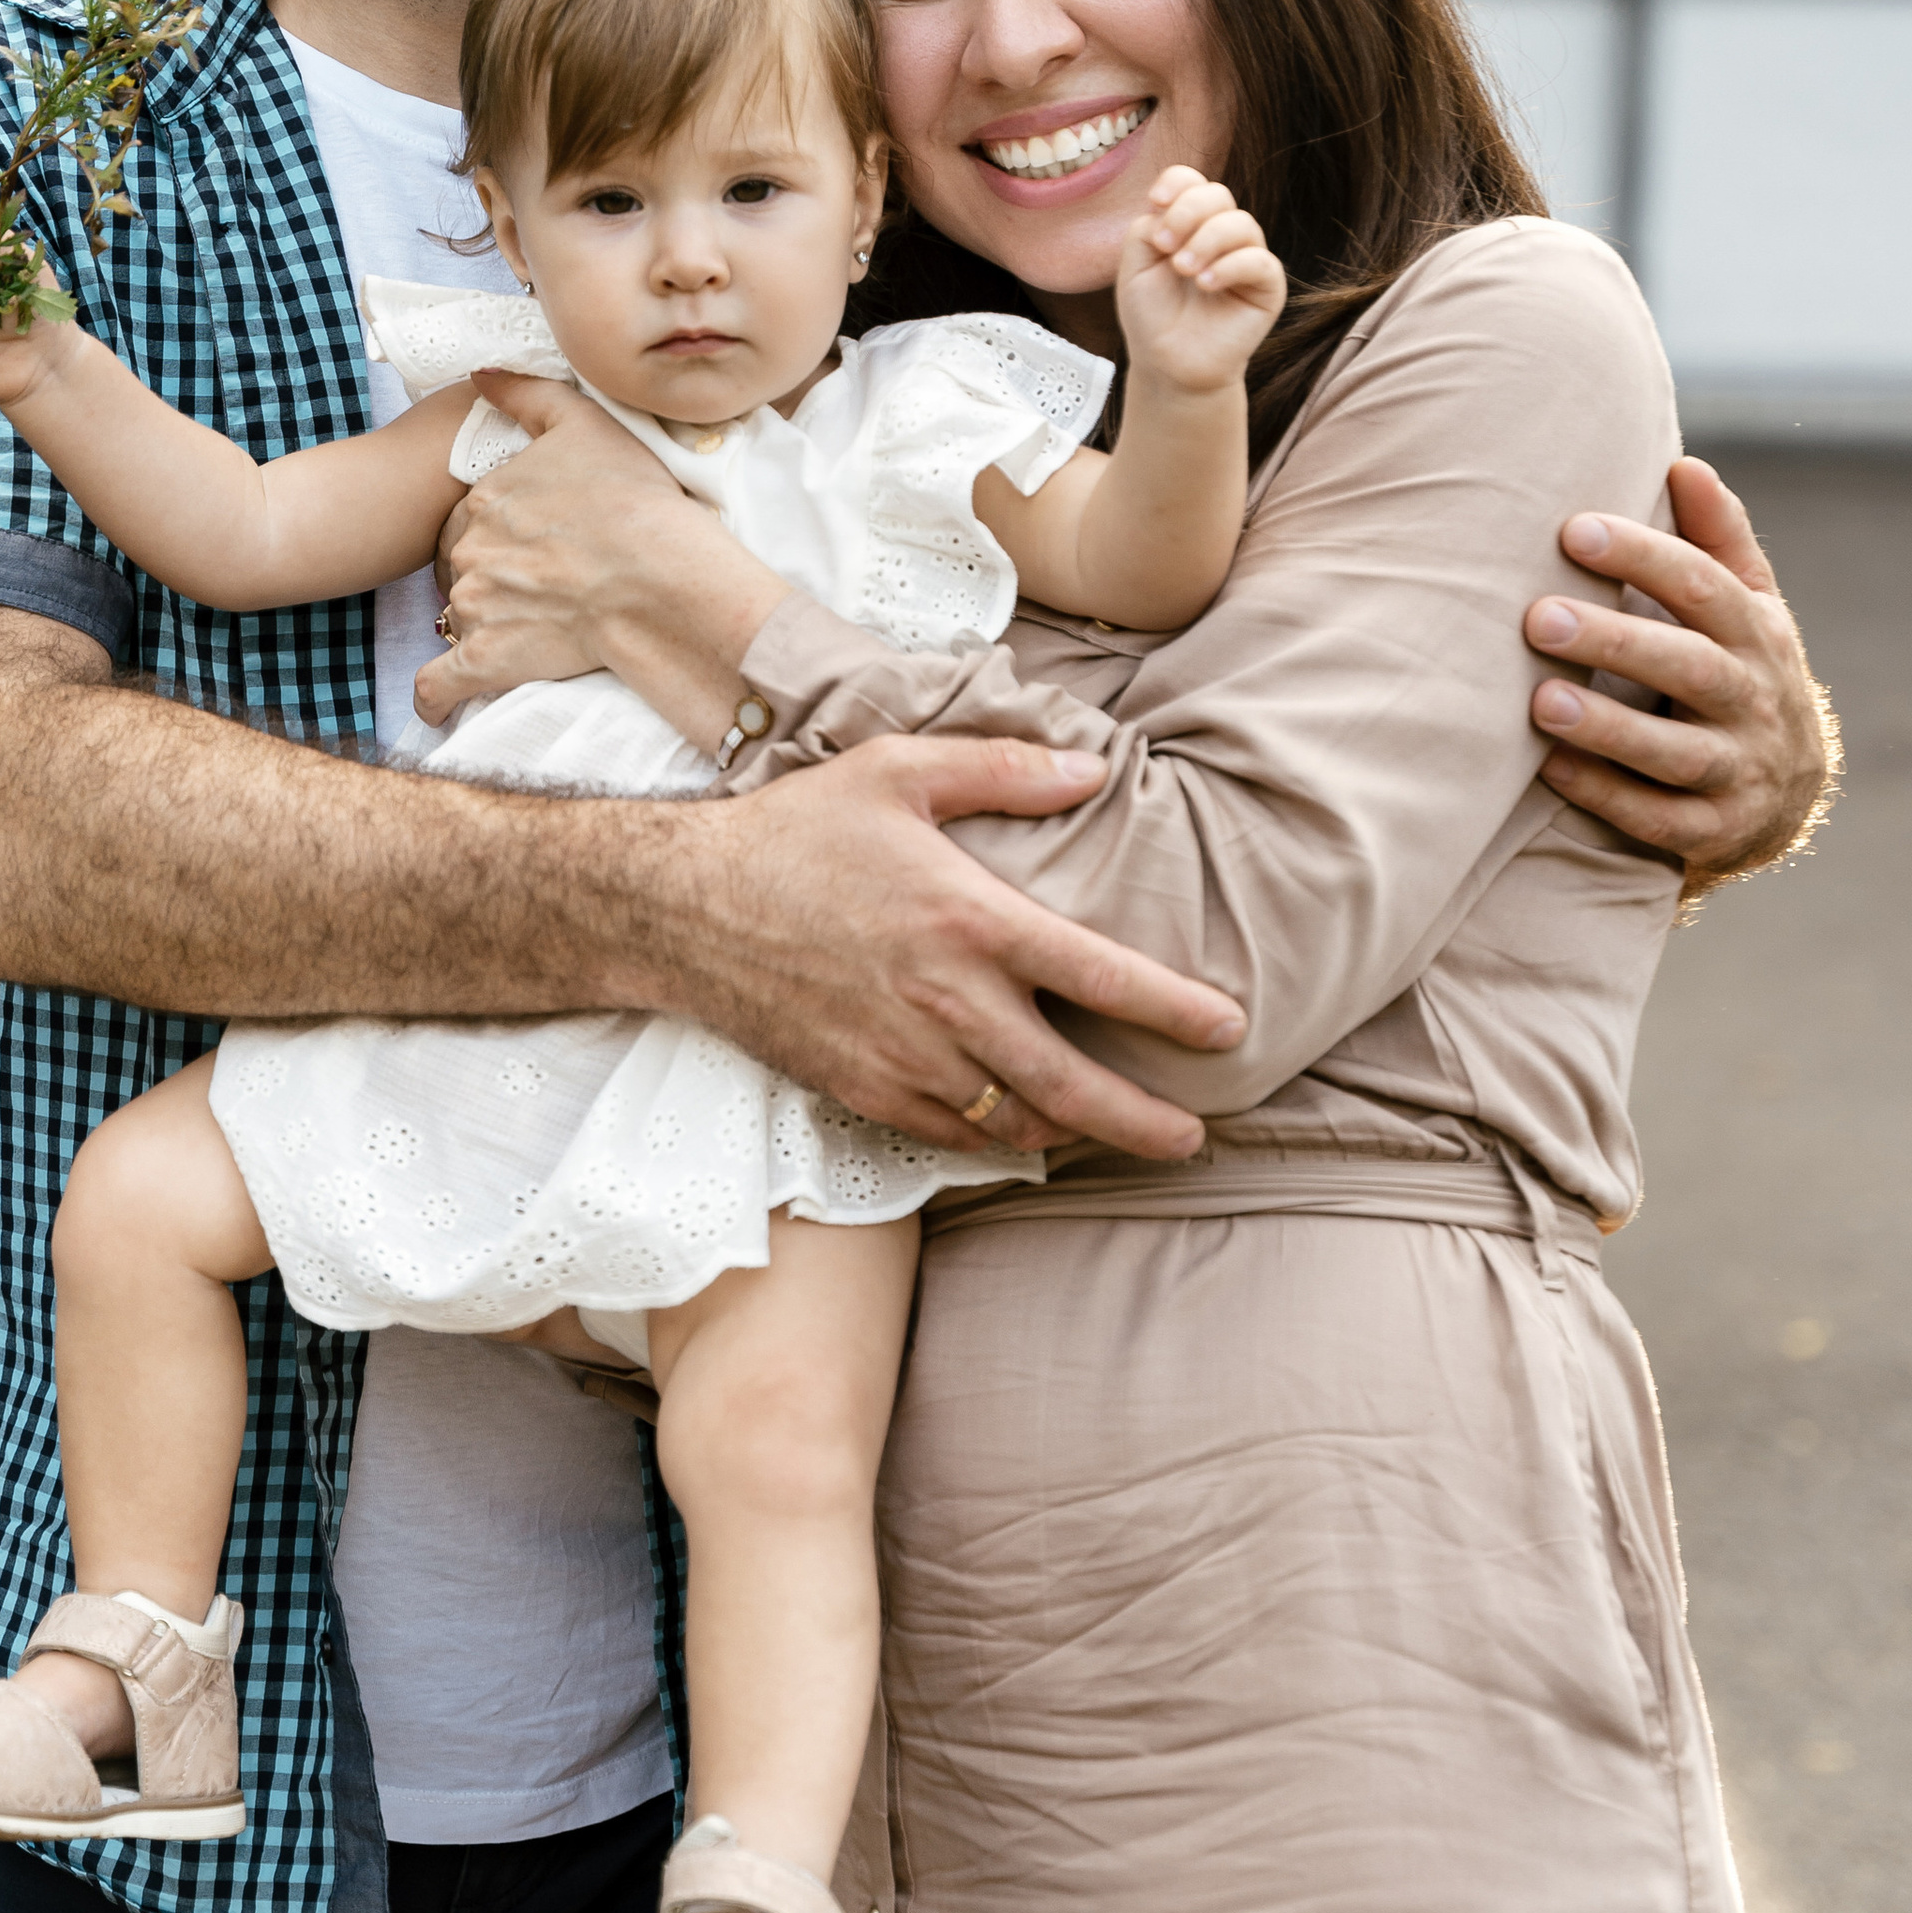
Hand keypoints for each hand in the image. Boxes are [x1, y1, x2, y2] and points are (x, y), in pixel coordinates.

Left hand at [418, 372, 786, 735]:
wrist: (660, 578)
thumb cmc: (633, 501)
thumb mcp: (585, 423)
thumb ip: (527, 393)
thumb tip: (480, 375)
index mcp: (486, 498)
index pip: (471, 516)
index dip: (498, 529)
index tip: (532, 542)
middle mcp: (470, 549)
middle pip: (461, 565)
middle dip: (486, 575)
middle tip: (535, 584)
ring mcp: (474, 606)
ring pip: (456, 617)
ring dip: (478, 624)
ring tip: (525, 630)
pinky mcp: (487, 658)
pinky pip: (440, 684)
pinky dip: (435, 696)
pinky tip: (438, 705)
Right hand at [685, 736, 1245, 1157]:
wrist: (683, 907)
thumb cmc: (795, 830)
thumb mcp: (899, 770)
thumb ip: (1005, 769)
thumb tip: (1092, 770)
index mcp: (972, 921)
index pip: (1103, 979)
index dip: (1177, 1012)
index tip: (1228, 1030)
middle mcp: (948, 1003)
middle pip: (1074, 1087)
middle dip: (1144, 1122)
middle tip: (1192, 1138)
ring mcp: (904, 1058)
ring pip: (1016, 1123)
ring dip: (1074, 1136)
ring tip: (1114, 1134)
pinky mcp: (863, 1090)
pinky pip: (952, 1137)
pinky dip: (999, 1143)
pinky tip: (1024, 1131)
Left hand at [1114, 169, 1285, 392]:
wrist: (1168, 365)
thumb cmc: (1152, 316)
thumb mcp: (1134, 266)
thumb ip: (1146, 229)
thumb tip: (1171, 209)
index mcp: (1189, 224)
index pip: (1193, 182)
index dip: (1177, 182)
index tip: (1155, 202)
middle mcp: (1221, 234)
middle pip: (1217, 194)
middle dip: (1188, 212)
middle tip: (1165, 246)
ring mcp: (1246, 258)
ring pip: (1241, 223)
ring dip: (1207, 240)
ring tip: (1184, 270)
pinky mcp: (1267, 286)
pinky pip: (1259, 261)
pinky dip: (1229, 266)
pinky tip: (1205, 284)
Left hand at [1526, 457, 1839, 887]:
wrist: (1786, 797)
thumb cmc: (1742, 674)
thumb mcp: (1749, 609)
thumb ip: (1717, 541)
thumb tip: (1684, 463)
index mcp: (1758, 634)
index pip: (1704, 587)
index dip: (1643, 557)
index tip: (1573, 530)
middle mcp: (1756, 701)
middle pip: (1688, 666)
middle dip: (1615, 641)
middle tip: (1538, 619)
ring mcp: (1739, 771)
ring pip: (1674, 751)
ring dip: (1607, 728)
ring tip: (1539, 702)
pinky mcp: (1716, 833)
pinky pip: (1659, 820)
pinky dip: (1606, 796)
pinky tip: (1548, 770)